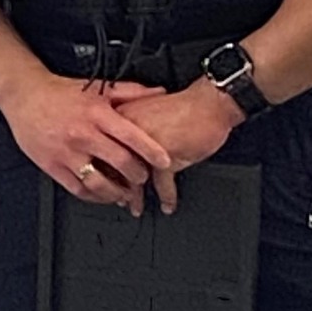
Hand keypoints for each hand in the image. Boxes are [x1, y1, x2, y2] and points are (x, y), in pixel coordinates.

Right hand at [0, 71, 173, 214]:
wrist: (23, 95)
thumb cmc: (58, 93)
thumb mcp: (97, 88)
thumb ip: (130, 92)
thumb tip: (159, 92)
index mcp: (96, 114)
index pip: (131, 136)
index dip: (152, 152)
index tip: (164, 161)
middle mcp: (82, 134)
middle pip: (119, 162)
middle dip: (137, 175)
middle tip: (143, 178)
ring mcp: (65, 152)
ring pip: (98, 182)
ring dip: (117, 192)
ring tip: (125, 193)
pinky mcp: (51, 165)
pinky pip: (77, 188)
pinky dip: (93, 196)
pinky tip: (101, 195)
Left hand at [109, 80, 243, 212]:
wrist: (210, 103)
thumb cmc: (182, 108)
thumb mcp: (145, 114)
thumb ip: (128, 133)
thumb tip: (118, 155)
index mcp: (120, 119)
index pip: (102, 150)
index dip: (101, 170)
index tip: (101, 182)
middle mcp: (128, 133)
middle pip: (113, 167)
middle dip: (115, 188)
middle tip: (116, 200)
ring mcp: (146, 146)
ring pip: (134, 178)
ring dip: (136, 197)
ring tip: (136, 208)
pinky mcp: (167, 157)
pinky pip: (162, 183)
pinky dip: (166, 196)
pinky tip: (168, 204)